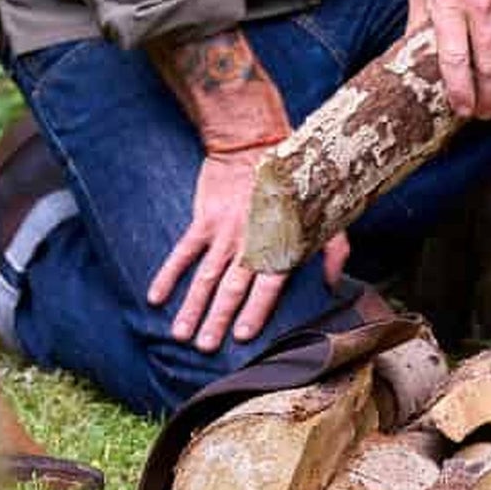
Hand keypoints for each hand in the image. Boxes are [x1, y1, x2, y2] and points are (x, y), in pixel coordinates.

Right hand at [147, 148, 349, 349]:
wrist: (257, 142)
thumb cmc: (296, 182)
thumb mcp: (326, 212)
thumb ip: (334, 250)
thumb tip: (333, 285)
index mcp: (281, 242)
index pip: (268, 284)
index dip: (255, 310)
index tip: (242, 336)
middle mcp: (252, 240)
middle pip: (232, 287)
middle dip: (218, 319)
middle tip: (205, 347)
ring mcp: (225, 230)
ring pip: (205, 275)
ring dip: (192, 306)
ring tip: (180, 334)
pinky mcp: (205, 218)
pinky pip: (183, 251)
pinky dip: (169, 274)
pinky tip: (156, 297)